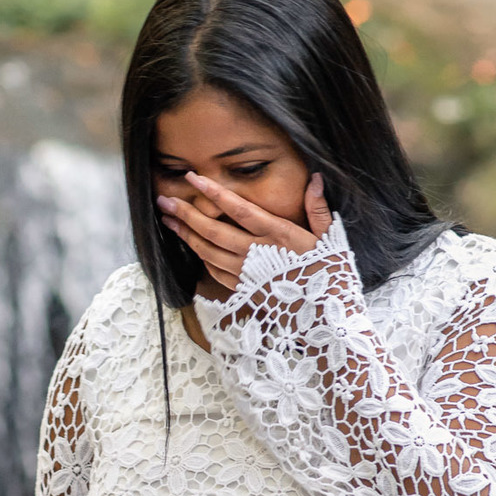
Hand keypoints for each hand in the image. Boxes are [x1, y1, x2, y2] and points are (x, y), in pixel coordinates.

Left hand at [158, 171, 331, 294]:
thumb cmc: (330, 275)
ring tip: (169, 220)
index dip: (214, 192)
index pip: (238, 209)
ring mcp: (247, 275)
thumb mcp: (330, 239)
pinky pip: (215, 271)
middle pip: (213, 231)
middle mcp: (257, 254)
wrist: (327, 317)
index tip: (194, 178)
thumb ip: (318, 208)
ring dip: (186, 235)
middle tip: (164, 200)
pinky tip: (192, 245)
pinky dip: (201, 256)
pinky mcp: (244, 291)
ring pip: (208, 252)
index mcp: (278, 235)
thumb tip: (316, 178)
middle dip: (186, 214)